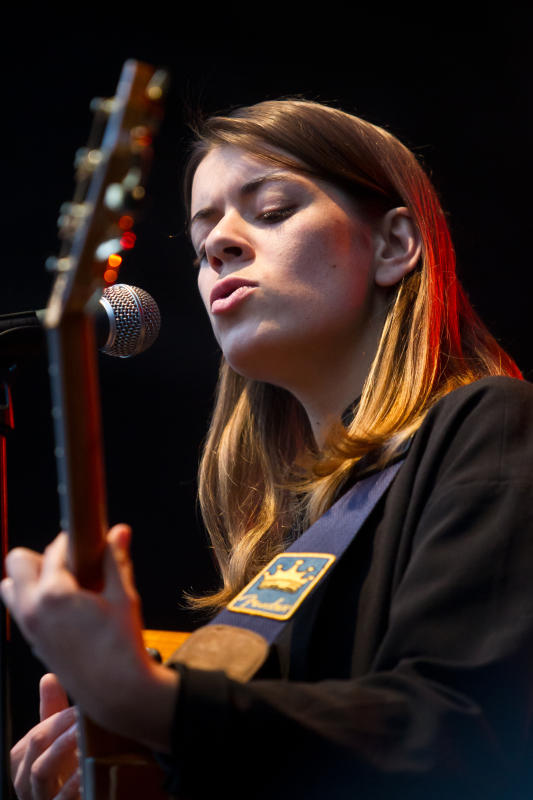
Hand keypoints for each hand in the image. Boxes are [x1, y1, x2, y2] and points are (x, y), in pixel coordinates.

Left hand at [2, 525, 177, 752]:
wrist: (116, 690)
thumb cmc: (122, 644)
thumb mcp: (124, 596)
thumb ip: (115, 560)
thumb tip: (118, 530)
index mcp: (54, 594)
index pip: (55, 550)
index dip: (73, 541)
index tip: (87, 540)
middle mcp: (32, 609)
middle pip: (18, 561)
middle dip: (42, 556)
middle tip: (72, 564)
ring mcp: (29, 627)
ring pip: (11, 587)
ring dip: (31, 578)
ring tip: (64, 585)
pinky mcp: (32, 642)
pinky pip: (20, 609)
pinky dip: (34, 600)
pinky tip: (65, 607)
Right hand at [11, 673, 79, 799]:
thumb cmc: (60, 771)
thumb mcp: (54, 741)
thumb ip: (51, 712)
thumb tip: (49, 677)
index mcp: (22, 758)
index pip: (38, 731)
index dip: (62, 717)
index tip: (84, 706)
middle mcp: (25, 778)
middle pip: (37, 745)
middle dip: (61, 727)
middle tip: (86, 716)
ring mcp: (39, 797)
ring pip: (41, 771)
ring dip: (63, 749)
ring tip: (84, 735)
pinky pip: (59, 799)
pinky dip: (73, 785)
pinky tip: (88, 770)